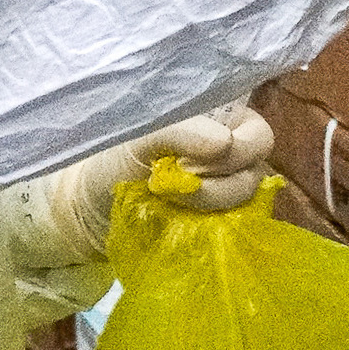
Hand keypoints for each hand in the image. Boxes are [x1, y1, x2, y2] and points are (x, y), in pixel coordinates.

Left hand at [21, 103, 274, 267]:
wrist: (90, 207)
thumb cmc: (113, 159)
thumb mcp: (139, 136)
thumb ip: (181, 131)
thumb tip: (224, 144)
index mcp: (220, 121)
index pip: (258, 134)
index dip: (235, 151)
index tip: (188, 162)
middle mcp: (232, 155)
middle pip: (257, 171)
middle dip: (218, 182)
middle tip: (177, 185)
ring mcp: (228, 192)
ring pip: (248, 202)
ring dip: (209, 204)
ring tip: (170, 201)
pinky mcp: (220, 225)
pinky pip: (236, 229)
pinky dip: (210, 227)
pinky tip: (181, 221)